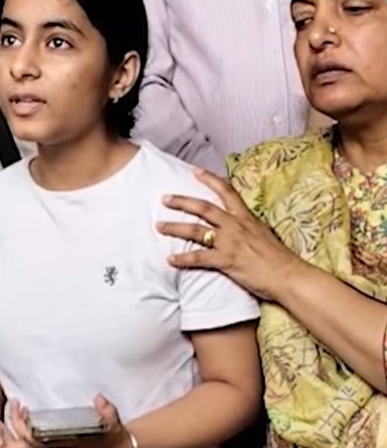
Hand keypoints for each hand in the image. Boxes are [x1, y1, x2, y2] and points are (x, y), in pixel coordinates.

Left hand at [0, 396, 128, 447]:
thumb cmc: (112, 435)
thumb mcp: (113, 423)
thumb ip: (107, 411)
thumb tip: (98, 398)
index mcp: (66, 440)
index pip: (37, 443)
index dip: (18, 441)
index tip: (0, 440)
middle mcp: (58, 442)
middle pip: (28, 441)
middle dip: (13, 430)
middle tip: (7, 408)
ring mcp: (57, 440)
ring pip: (30, 439)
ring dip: (17, 427)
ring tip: (12, 407)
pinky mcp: (59, 437)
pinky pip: (36, 436)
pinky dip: (25, 429)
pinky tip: (20, 418)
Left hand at [156, 168, 301, 300]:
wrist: (288, 276)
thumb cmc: (279, 258)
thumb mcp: (263, 233)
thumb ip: (248, 227)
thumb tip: (239, 224)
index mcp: (245, 217)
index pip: (226, 192)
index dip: (209, 179)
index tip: (195, 171)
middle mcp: (235, 226)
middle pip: (203, 208)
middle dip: (181, 202)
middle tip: (164, 198)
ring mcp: (229, 242)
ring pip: (195, 231)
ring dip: (174, 228)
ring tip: (159, 226)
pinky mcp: (226, 260)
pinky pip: (198, 258)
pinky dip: (183, 258)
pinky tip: (170, 260)